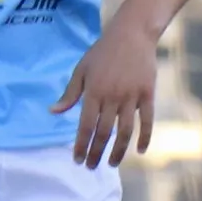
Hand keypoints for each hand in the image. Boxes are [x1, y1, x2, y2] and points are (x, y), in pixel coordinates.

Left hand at [55, 24, 160, 167]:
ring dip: (118, 151)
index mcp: (93, 92)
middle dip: (96, 153)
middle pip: (104, 133)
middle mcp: (112, 97)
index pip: (85, 126)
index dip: (81, 145)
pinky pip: (147, 120)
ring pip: (125, 131)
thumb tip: (53, 112)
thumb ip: (69, 93)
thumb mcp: (82, 69)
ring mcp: (132, 96)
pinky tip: (140, 151)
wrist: (132, 34)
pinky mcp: (148, 94)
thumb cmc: (103, 52)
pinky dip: (145, 137)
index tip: (77, 160)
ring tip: (112, 164)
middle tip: (92, 167)